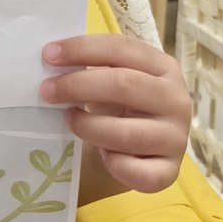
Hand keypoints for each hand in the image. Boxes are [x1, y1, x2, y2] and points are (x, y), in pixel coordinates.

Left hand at [40, 33, 190, 199]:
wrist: (143, 149)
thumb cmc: (121, 105)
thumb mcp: (112, 78)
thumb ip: (90, 66)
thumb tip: (51, 60)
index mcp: (163, 66)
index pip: (121, 48)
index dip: (82, 49)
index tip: (48, 55)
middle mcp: (176, 100)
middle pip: (123, 85)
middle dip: (77, 86)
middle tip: (46, 91)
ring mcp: (176, 138)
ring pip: (125, 134)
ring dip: (87, 127)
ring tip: (69, 120)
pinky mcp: (170, 172)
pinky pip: (137, 172)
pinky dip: (113, 165)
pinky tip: (101, 155)